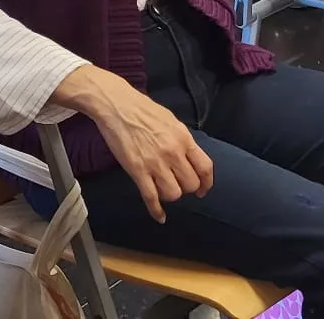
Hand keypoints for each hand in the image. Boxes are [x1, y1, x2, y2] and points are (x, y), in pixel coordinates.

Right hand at [63, 66, 213, 222]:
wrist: (117, 105)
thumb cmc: (143, 110)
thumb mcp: (171, 121)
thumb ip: (182, 141)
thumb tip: (190, 157)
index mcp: (183, 138)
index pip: (205, 167)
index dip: (207, 183)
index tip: (203, 190)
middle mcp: (173, 152)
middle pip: (190, 184)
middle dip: (186, 188)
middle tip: (178, 184)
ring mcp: (155, 163)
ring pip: (173, 194)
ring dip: (171, 195)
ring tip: (164, 189)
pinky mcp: (137, 171)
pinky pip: (151, 198)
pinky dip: (156, 211)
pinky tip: (160, 217)